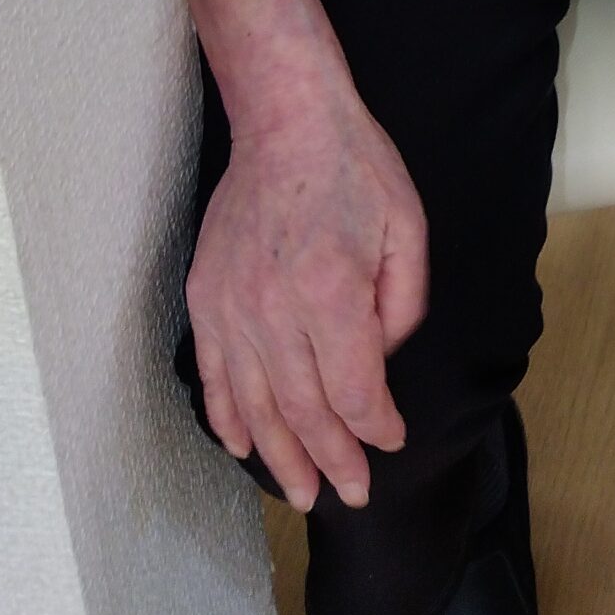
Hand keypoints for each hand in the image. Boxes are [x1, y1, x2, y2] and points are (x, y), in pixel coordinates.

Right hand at [185, 0, 426, 513]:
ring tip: (302, 493)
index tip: (393, 441)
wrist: (286, 120)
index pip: (354, 388)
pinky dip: (228, 416)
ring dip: (280, 455)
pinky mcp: (205, 297)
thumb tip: (380, 360)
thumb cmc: (356, 168)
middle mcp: (275, 308)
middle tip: (352, 495)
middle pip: (304, 409)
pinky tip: (244, 446)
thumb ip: (402, 305)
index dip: (376, 425)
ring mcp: (232, 306)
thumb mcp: (408, 227)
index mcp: (331, 290)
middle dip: (332, 460)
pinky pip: (214, 374)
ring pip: (256, 404)